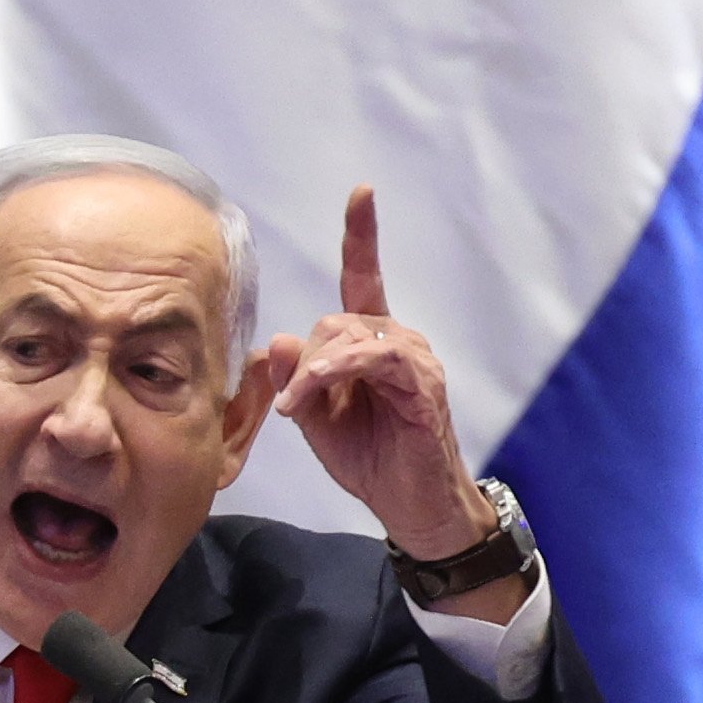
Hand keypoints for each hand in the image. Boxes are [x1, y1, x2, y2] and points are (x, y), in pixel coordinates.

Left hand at [266, 186, 498, 564]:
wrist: (412, 508)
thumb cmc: (371, 463)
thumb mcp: (318, 422)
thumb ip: (299, 382)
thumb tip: (280, 339)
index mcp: (373, 345)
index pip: (364, 280)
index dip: (362, 237)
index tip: (363, 194)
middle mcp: (398, 341)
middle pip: (335, 318)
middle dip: (305, 361)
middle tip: (292, 406)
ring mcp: (415, 359)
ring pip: (349, 334)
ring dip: (315, 371)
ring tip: (297, 409)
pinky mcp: (422, 382)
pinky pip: (373, 357)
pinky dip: (335, 373)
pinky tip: (314, 396)